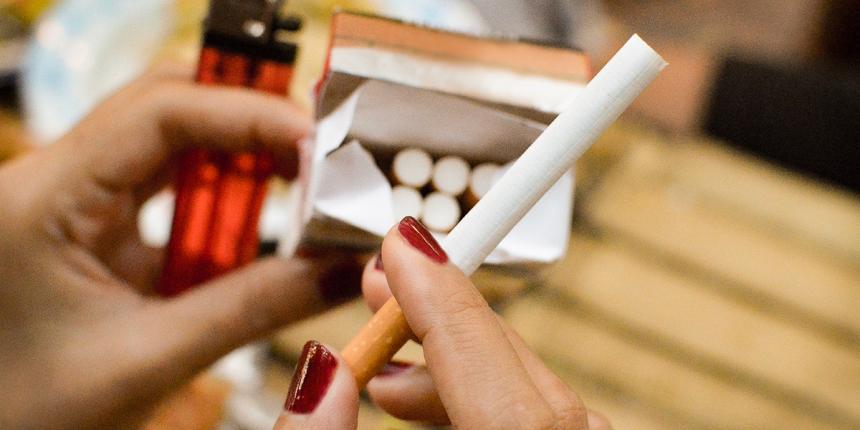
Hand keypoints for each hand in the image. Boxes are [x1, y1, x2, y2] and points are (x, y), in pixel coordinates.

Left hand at [0, 67, 363, 428]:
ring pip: (170, 147)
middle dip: (251, 124)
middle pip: (167, 110)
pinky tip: (263, 227)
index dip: (249, 114)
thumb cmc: (27, 415)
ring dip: (241, 164)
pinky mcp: (94, 231)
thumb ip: (256, 309)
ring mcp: (72, 204)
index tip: (320, 142)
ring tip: (307, 188)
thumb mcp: (150, 360)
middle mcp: (51, 183)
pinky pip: (168, 194)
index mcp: (41, 201)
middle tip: (323, 153)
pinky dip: (222, 207)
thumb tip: (348, 268)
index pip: (158, 112)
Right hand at [273, 217, 611, 428]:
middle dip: (446, 323)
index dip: (450, 310)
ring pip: (538, 398)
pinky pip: (541, 419)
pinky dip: (489, 399)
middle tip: (380, 283)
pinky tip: (435, 400)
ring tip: (387, 367)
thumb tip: (319, 368)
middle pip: (525, 382)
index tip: (404, 244)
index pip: (509, 390)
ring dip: (461, 366)